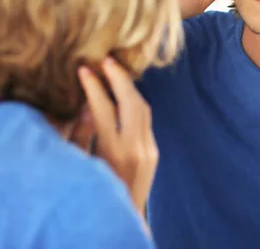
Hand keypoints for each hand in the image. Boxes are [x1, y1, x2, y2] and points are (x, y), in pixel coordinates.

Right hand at [77, 57, 157, 215]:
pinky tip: (124, 95)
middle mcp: (136, 149)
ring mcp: (149, 150)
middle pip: (131, 102)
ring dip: (129, 87)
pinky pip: (146, 120)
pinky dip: (135, 103)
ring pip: (144, 107)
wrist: (124, 220)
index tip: (85, 70)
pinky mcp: (155, 152)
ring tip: (114, 72)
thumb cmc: (96, 195)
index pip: (105, 110)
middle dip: (119, 78)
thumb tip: (88, 106)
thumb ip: (84, 137)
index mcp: (114, 153)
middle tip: (106, 60)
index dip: (94, 87)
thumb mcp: (82, 167)